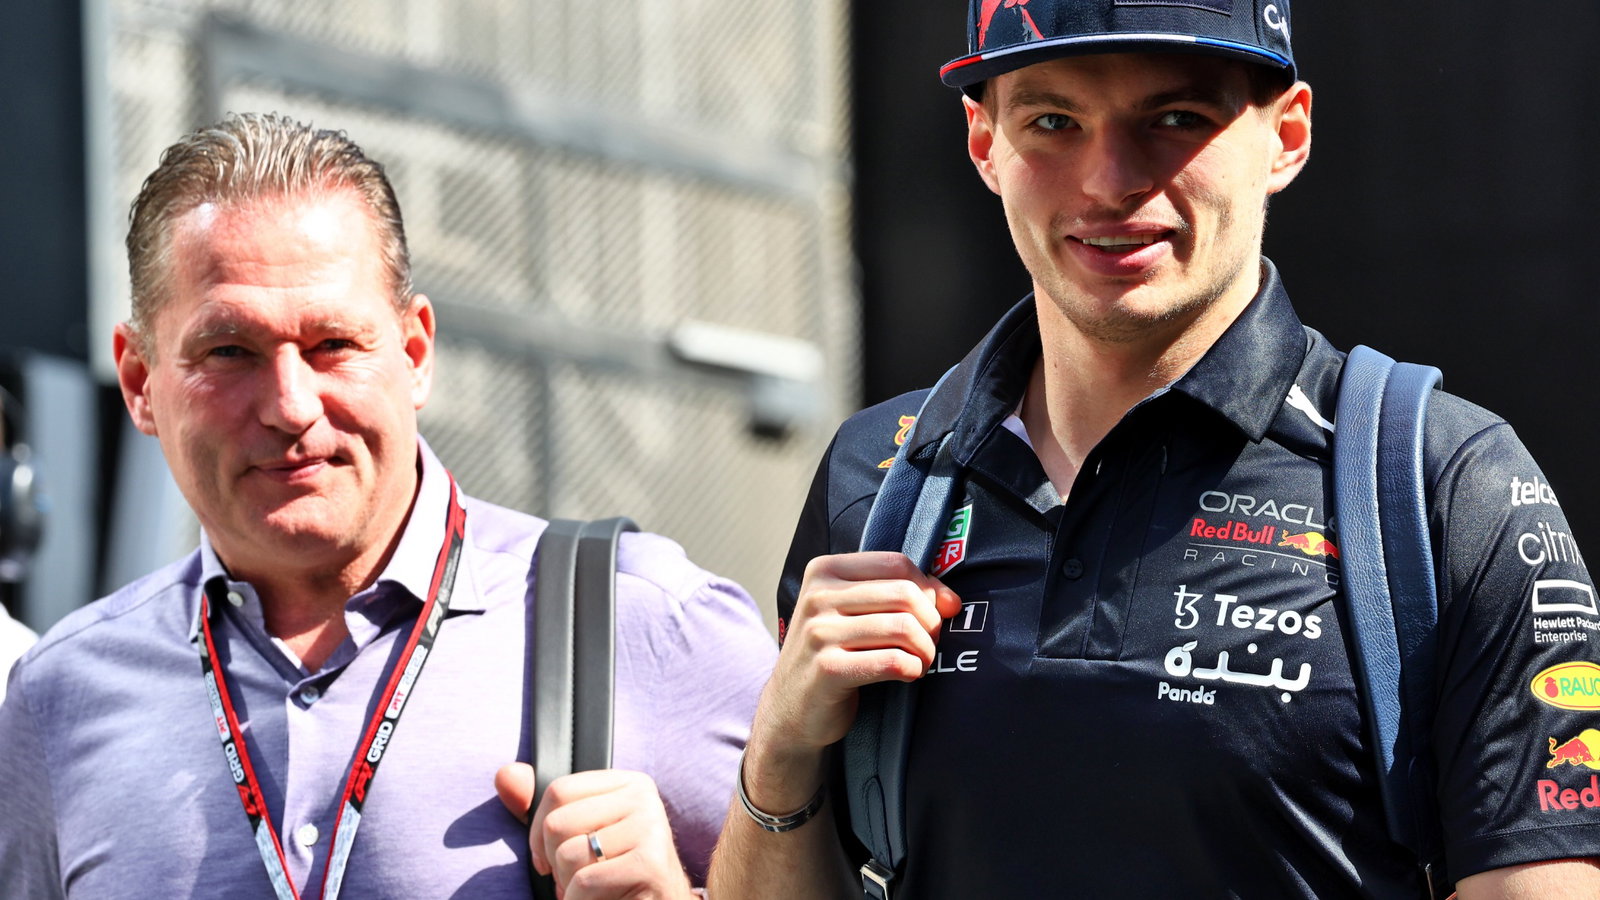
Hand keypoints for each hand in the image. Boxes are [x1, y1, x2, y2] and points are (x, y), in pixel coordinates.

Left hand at [495, 764, 694, 899]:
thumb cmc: (615, 872)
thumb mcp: (582, 834)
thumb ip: (544, 807)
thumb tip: (504, 775)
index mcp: (628, 783)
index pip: (558, 791)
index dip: (539, 831)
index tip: (549, 858)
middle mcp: (643, 798)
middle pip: (558, 823)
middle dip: (554, 863)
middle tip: (573, 880)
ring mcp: (650, 828)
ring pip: (568, 854)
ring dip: (567, 886)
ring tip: (588, 892)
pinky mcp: (649, 863)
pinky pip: (585, 881)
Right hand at [742, 552, 960, 807]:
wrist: (791, 708)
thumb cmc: (832, 655)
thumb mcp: (854, 613)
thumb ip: (899, 595)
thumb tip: (950, 601)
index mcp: (824, 571)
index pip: (896, 564)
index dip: (928, 588)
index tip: (936, 612)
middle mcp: (817, 596)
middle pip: (904, 593)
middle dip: (931, 622)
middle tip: (929, 643)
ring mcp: (818, 633)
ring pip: (902, 627)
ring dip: (925, 649)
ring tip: (920, 660)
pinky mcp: (827, 670)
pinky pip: (892, 661)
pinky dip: (912, 668)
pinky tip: (908, 674)